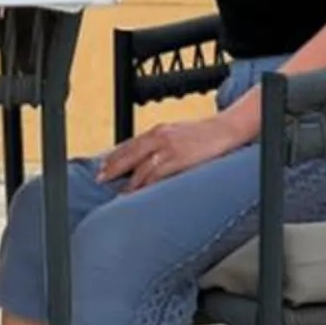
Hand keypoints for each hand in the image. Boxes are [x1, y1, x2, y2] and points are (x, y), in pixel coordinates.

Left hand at [96, 113, 243, 190]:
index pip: (129, 144)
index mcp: (158, 130)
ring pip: (141, 167)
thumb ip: (160, 144)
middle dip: (113, 168)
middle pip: (129, 154)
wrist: (225, 130)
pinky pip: (156, 174)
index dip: (113, 157)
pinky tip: (139, 193)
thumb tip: (146, 158)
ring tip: (119, 194)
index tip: (102, 167)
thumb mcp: (176, 134)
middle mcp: (160, 137)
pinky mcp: (179, 159)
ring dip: (128, 182)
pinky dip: (145, 185)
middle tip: (100, 179)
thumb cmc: (202, 135)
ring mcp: (169, 148)